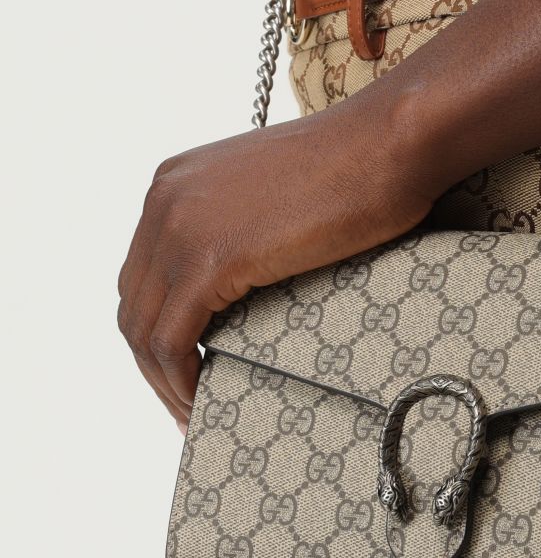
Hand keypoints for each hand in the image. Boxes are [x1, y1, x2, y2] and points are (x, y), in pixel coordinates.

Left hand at [118, 86, 434, 421]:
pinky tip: (202, 401)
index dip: (158, 329)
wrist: (389, 143)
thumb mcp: (277, 195)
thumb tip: (248, 281)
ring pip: (144, 329)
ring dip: (163, 381)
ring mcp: (180, 227)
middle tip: (187, 403)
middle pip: (135, 303)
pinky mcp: (209, 259)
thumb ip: (245, 227)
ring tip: (195, 414)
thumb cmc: (361, 165)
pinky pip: (170, 340)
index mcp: (176, 182)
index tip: (185, 367)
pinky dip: (179, 380)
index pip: (144, 274)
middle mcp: (164, 200)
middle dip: (154, 362)